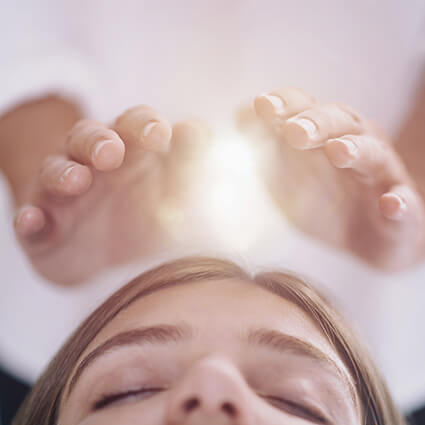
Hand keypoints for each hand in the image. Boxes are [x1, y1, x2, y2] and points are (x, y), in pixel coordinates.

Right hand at [13, 106, 209, 284]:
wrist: (105, 258)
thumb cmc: (143, 217)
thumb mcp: (172, 193)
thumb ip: (187, 165)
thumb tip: (198, 130)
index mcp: (129, 154)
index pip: (135, 125)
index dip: (145, 125)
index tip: (162, 134)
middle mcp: (93, 166)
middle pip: (89, 138)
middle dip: (98, 141)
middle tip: (111, 153)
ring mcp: (62, 196)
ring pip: (55, 171)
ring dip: (63, 173)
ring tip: (77, 181)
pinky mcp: (42, 228)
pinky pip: (30, 219)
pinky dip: (30, 219)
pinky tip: (33, 221)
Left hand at [241, 87, 424, 270]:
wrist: (364, 239)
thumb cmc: (323, 200)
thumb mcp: (285, 175)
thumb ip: (264, 147)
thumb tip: (238, 115)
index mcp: (323, 135)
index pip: (304, 108)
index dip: (285, 104)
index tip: (261, 106)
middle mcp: (354, 145)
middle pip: (339, 122)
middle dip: (316, 123)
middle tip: (293, 132)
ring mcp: (380, 175)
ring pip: (373, 154)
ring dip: (356, 150)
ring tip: (337, 152)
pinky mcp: (401, 209)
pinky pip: (403, 202)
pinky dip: (398, 202)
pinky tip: (390, 204)